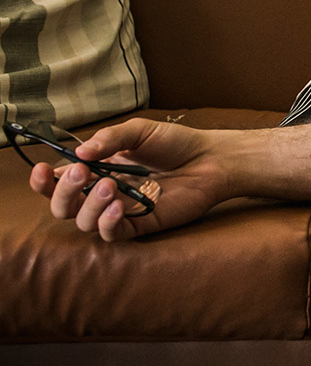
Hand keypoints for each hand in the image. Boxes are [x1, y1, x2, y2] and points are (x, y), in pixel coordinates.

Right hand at [28, 119, 226, 241]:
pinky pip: (111, 234)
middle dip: (64, 192)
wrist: (211, 158)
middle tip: (82, 173)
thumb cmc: (176, 143)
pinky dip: (107, 223)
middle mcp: (105, 191)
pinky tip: (118, 206)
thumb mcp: (140, 130)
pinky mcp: (140, 224)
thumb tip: (78, 153)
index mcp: (98, 168)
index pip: (59, 180)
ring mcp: (121, 210)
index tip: (43, 168)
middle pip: (63, 205)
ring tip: (111, 185)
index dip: (44, 180)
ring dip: (88, 205)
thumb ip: (109, 139)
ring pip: (83, 222)